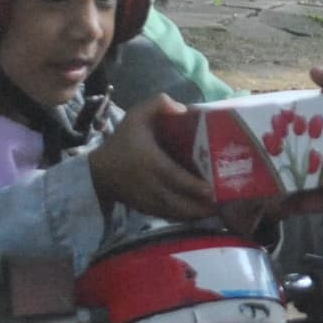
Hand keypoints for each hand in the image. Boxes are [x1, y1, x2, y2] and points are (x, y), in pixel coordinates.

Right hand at [90, 95, 216, 221]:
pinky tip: (198, 215)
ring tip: (216, 211)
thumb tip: (183, 109)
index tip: (213, 190)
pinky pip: (168, 217)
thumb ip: (158, 104)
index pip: (175, 177)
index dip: (194, 187)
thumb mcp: (136, 116)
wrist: (100, 171)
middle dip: (201, 206)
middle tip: (222, 204)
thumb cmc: (122, 142)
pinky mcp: (147, 210)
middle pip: (179, 202)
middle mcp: (151, 185)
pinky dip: (183, 218)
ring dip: (195, 215)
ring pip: (175, 213)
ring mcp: (148, 200)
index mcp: (151, 162)